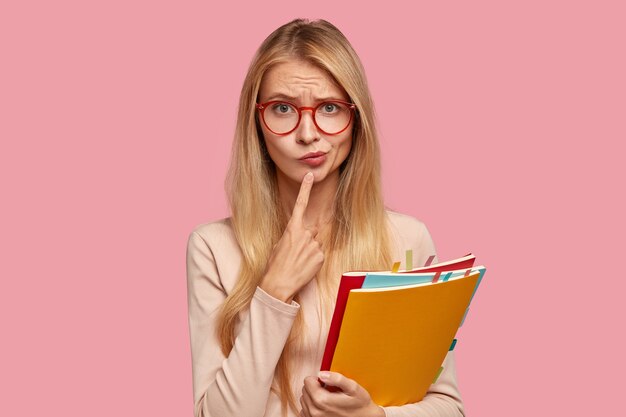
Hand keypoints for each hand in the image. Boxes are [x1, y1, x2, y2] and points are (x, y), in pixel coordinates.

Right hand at [259, 172, 323, 302]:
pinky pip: (320, 255)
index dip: (306, 189)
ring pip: (316, 244)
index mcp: (292, 229)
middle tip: (295, 254)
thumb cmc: (275, 266)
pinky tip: (305, 268)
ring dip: (310, 251)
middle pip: (311, 231)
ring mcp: (314, 245)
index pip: (300, 204)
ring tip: (299, 262)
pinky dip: (314, 260)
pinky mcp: (321, 256)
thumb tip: (299, 237)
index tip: (310, 176)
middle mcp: (305, 234)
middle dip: (306, 240)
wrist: (279, 285)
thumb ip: (291, 236)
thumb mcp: (278, 246)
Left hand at [299, 371, 384, 416]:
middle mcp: (315, 411)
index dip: (317, 379)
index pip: (307, 381)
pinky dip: (311, 407)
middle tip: (328, 391)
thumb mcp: (353, 388)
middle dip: (315, 388)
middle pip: (305, 390)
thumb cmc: (359, 405)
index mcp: (322, 400)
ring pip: (304, 400)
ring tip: (327, 399)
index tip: (325, 383)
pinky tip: (323, 407)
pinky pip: (305, 411)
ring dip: (312, 397)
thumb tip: (322, 374)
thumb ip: (337, 378)